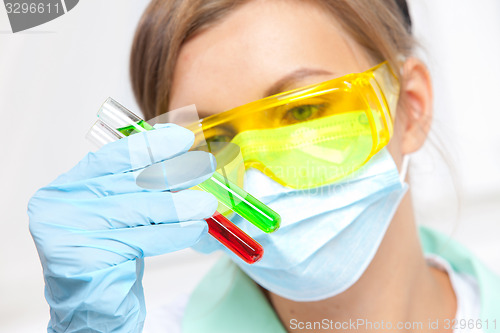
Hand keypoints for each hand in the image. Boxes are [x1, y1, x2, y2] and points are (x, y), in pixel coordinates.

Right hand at [28, 124, 216, 331]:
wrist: (93, 304)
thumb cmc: (110, 252)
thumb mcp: (120, 213)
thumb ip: (137, 186)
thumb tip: (183, 158)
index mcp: (66, 188)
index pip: (110, 159)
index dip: (149, 146)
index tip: (182, 138)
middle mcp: (61, 206)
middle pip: (127, 182)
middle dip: (172, 173)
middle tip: (204, 167)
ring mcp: (68, 233)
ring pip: (138, 210)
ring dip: (180, 205)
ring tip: (207, 204)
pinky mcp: (85, 260)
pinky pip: (142, 240)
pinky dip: (174, 233)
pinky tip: (196, 229)